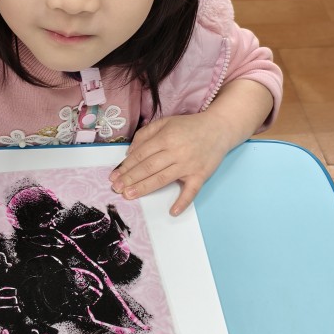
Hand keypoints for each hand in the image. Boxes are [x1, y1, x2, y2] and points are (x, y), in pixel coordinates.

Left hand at [109, 113, 232, 215]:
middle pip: (148, 167)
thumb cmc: (189, 126)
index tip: (114, 176)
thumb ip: (145, 134)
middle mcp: (175, 152)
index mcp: (166, 137)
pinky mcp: (200, 175)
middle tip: (116, 188)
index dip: (126, 166)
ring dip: (144, 188)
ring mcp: (188, 165)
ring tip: (129, 195)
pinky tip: (173, 212)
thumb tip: (129, 153)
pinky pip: (191, 191)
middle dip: (130, 179)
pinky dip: (183, 202)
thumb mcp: (165, 122)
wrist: (219, 128)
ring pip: (162, 179)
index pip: (141, 155)